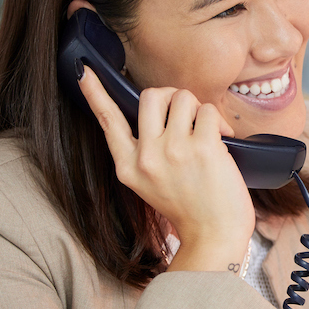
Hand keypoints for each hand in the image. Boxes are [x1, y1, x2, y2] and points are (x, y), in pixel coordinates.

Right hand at [78, 66, 252, 273]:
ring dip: (199, 109)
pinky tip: (223, 140)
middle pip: (151, 95)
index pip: (107, 121)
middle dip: (173, 97)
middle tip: (188, 116)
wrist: (213, 236)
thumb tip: (160, 112)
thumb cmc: (189, 208)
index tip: (85, 72)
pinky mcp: (202, 149)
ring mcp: (173, 151)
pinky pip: (208, 110)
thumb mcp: (151, 183)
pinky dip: (219, 121)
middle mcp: (145, 157)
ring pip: (182, 97)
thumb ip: (146, 152)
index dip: (95, 93)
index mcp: (127, 167)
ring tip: (208, 132)